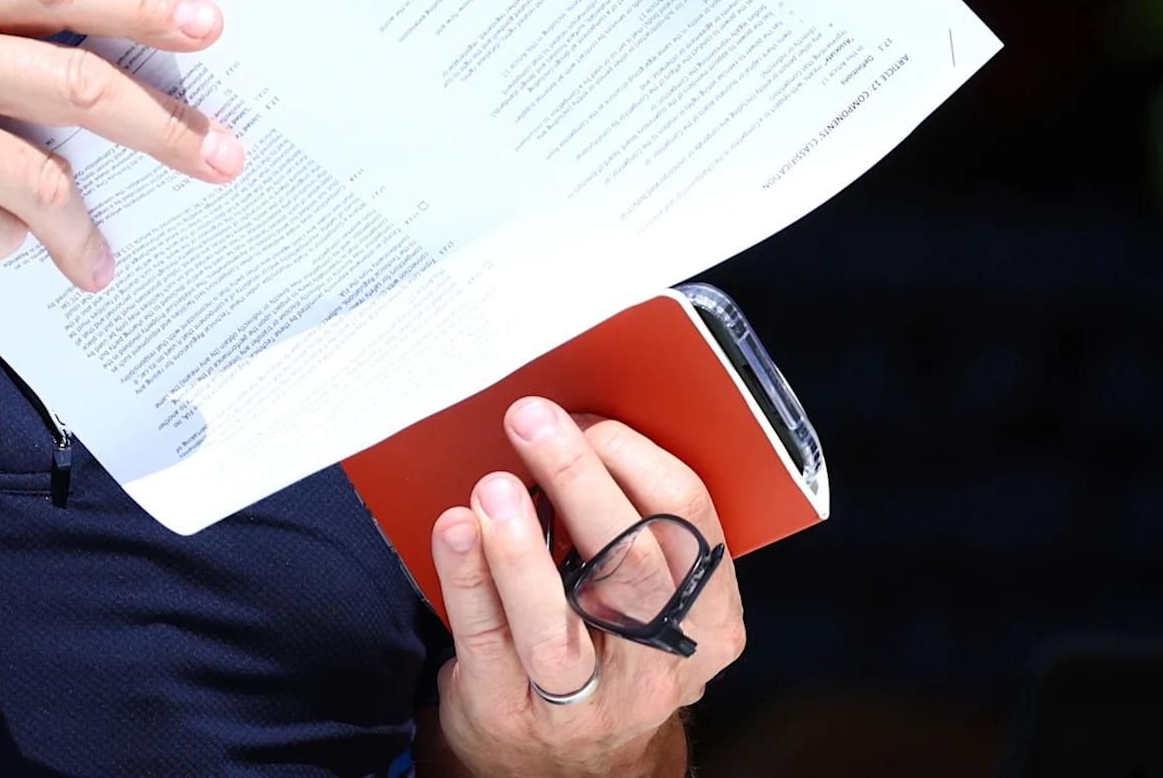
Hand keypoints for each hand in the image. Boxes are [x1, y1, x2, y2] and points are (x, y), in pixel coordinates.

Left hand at [425, 399, 742, 777]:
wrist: (571, 756)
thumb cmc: (608, 643)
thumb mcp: (650, 595)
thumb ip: (635, 521)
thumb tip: (577, 421)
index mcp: (708, 620)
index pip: (689, 523)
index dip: (635, 459)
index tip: (585, 418)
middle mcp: (657, 666)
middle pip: (630, 567)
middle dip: (580, 482)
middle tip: (533, 421)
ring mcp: (585, 701)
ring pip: (556, 626)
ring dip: (520, 548)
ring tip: (492, 487)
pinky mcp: (512, 713)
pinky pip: (488, 643)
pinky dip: (467, 581)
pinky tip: (454, 531)